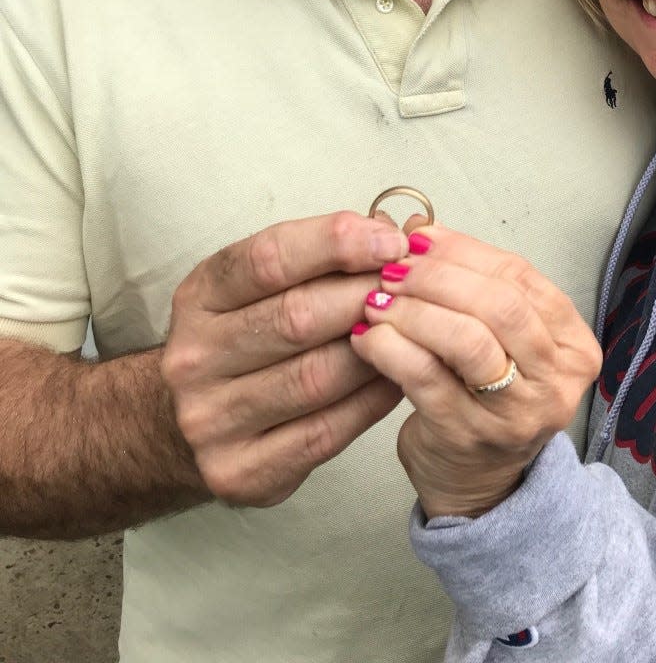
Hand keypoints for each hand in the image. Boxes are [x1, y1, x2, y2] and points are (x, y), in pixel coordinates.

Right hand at [160, 212, 408, 506]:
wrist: (192, 423)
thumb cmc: (247, 337)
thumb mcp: (261, 286)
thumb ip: (317, 259)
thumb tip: (391, 235)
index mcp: (199, 297)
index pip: (268, 258)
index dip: (336, 243)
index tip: (391, 240)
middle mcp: (194, 357)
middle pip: (296, 317)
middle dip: (365, 296)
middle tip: (412, 287)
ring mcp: (210, 419)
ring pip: (316, 377)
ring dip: (376, 350)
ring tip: (411, 331)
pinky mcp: (238, 471)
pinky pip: (325, 431)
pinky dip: (370, 401)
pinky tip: (394, 378)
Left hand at [349, 222, 600, 518]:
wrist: (482, 485)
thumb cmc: (488, 397)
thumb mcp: (498, 336)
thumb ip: (470, 281)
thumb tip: (420, 228)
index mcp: (573, 343)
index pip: (519, 276)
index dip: (463, 250)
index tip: (418, 237)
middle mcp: (556, 379)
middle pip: (498, 305)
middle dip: (437, 277)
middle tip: (392, 268)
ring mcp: (516, 413)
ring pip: (466, 340)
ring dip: (414, 310)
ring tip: (376, 299)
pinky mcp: (468, 436)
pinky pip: (425, 378)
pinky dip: (390, 348)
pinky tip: (367, 337)